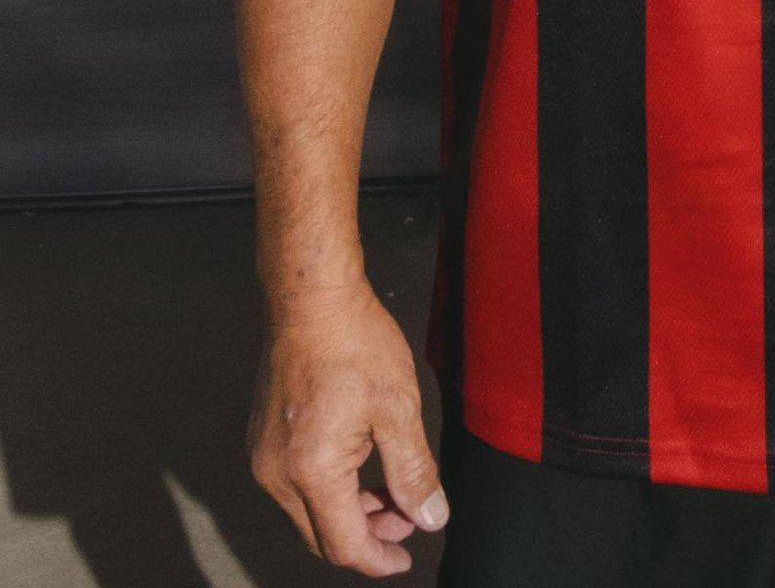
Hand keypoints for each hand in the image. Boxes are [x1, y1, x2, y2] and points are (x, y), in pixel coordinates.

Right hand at [248, 277, 449, 575]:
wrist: (311, 297)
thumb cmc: (354, 343)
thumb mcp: (399, 408)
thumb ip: (413, 471)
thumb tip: (429, 517)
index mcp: (310, 472)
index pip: (343, 544)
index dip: (378, 559)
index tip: (406, 557)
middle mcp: (276, 473)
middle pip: (320, 535)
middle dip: (366, 536)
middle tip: (406, 518)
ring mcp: (263, 456)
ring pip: (306, 512)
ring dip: (348, 512)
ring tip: (389, 490)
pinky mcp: (262, 438)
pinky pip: (294, 484)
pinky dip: (328, 489)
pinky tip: (359, 465)